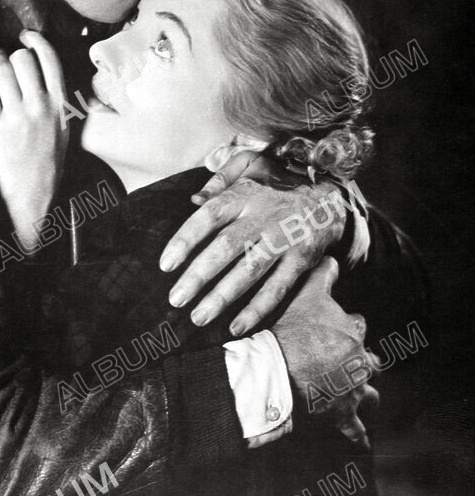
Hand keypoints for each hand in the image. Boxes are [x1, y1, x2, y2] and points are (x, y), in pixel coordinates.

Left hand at [0, 31, 67, 250]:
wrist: (32, 194)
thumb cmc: (48, 162)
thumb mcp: (65, 128)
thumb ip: (59, 99)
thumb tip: (44, 68)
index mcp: (61, 106)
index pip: (51, 60)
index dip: (36, 41)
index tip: (26, 36)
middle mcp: (40, 106)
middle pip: (23, 60)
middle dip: (13, 54)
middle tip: (7, 58)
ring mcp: (16, 115)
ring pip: (3, 69)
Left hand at [160, 150, 347, 333]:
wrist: (328, 200)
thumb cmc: (276, 187)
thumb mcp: (250, 169)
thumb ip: (220, 182)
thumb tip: (193, 199)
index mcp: (246, 195)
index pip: (209, 215)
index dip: (185, 239)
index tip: (166, 264)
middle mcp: (264, 217)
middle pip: (227, 246)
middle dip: (199, 275)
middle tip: (176, 299)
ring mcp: (284, 240)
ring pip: (250, 271)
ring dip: (222, 297)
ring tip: (198, 317)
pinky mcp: (301, 261)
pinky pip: (277, 288)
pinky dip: (257, 309)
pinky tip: (236, 326)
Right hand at [272, 257, 379, 448]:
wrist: (279, 369)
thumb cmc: (292, 329)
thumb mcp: (307, 292)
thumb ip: (322, 274)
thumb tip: (333, 258)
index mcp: (353, 331)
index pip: (357, 325)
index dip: (346, 326)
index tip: (333, 329)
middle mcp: (360, 361)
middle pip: (369, 361)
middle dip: (361, 361)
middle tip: (345, 362)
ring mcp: (353, 390)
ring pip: (369, 394)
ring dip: (365, 394)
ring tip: (362, 396)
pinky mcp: (343, 414)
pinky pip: (355, 430)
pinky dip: (358, 435)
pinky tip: (362, 442)